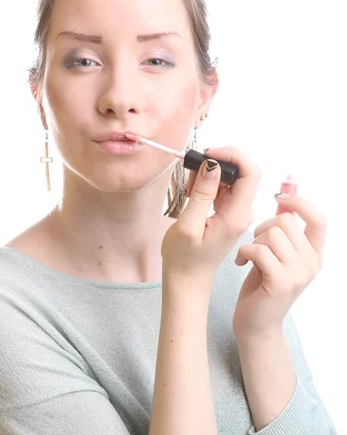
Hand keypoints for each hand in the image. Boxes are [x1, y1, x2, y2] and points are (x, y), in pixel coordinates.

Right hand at [161, 146, 260, 290]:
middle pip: (242, 172)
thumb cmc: (184, 258)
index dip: (232, 155)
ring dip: (209, 175)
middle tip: (192, 175)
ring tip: (189, 191)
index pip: (250, 172)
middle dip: (217, 163)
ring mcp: (237, 212)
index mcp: (237, 215)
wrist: (188, 280)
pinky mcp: (229, 212)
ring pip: (230, 178)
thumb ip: (202, 193)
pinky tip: (192, 196)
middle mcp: (242, 211)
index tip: (208, 154)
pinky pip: (223, 188)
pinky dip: (207, 185)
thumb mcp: (188, 224)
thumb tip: (213, 165)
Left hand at [232, 194, 326, 340]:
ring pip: (271, 234)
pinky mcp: (281, 282)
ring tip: (247, 257)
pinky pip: (259, 250)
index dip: (300, 203)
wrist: (256, 325)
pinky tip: (240, 263)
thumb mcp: (277, 256)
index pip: (319, 219)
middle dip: (262, 227)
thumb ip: (284, 234)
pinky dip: (243, 252)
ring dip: (252, 242)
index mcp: (313, 255)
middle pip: (286, 221)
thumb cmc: (262, 288)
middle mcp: (312, 263)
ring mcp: (298, 274)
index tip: (280, 197)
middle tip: (253, 244)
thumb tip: (283, 200)